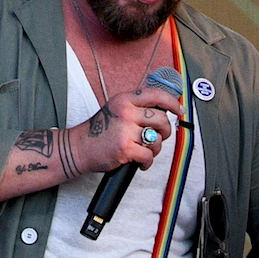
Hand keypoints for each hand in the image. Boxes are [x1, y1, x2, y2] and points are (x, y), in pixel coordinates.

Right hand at [70, 87, 184, 175]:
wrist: (78, 148)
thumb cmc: (99, 131)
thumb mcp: (116, 109)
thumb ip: (137, 107)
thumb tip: (164, 110)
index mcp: (125, 99)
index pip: (156, 95)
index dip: (172, 103)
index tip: (180, 110)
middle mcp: (126, 112)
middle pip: (162, 119)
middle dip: (164, 131)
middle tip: (157, 137)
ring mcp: (125, 130)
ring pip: (157, 138)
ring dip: (155, 148)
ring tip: (145, 150)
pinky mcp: (125, 148)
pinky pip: (149, 155)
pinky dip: (147, 162)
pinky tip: (140, 162)